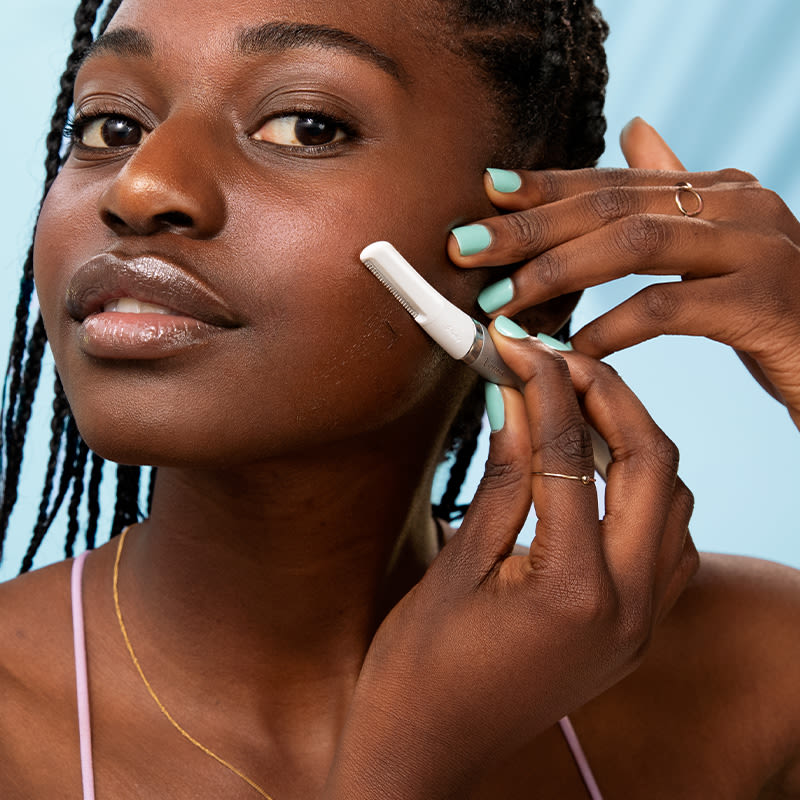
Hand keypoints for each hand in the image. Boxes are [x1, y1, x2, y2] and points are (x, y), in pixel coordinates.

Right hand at [325, 329, 697, 798]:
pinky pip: (668, 541)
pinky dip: (641, 490)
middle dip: (610, 397)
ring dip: (633, 440)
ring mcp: (641, 624)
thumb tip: (517, 401)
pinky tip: (596, 472)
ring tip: (576, 405)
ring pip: (674, 500)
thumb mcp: (458, 563)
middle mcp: (629, 609)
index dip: (543, 385)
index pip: (572, 453)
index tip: (519, 345)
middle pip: (655, 465)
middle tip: (561, 360)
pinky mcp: (635, 631)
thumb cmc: (420, 669)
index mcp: (575, 591)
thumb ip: (503, 476)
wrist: (425, 750)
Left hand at [448, 118, 799, 428]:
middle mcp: (738, 205)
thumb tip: (633, 130)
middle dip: (530, 228)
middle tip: (466, 249)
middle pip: (612, 204)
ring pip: (636, 244)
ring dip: (557, 273)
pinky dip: (613, 327)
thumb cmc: (769, 309)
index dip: (546, 186)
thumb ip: (675, 194)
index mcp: (718, 191)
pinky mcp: (766, 302)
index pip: (614, 180)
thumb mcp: (718, 247)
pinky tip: (573, 347)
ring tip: (503, 302)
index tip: (485, 194)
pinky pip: (670, 308)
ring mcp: (756, 248)